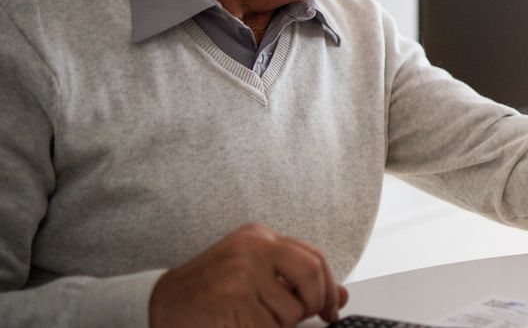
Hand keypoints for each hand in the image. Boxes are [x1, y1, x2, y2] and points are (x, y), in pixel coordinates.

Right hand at [149, 223, 348, 327]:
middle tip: (306, 319)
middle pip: (311, 275)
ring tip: (250, 319)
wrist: (159, 304)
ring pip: (291, 311)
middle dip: (314, 305)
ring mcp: (242, 272)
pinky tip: (239, 325)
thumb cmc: (209, 291)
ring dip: (278, 326)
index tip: (331, 310)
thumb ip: (294, 280)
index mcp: (259, 236)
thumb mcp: (253, 274)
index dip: (330, 287)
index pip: (314, 257)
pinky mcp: (233, 299)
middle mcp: (253, 247)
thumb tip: (341, 298)